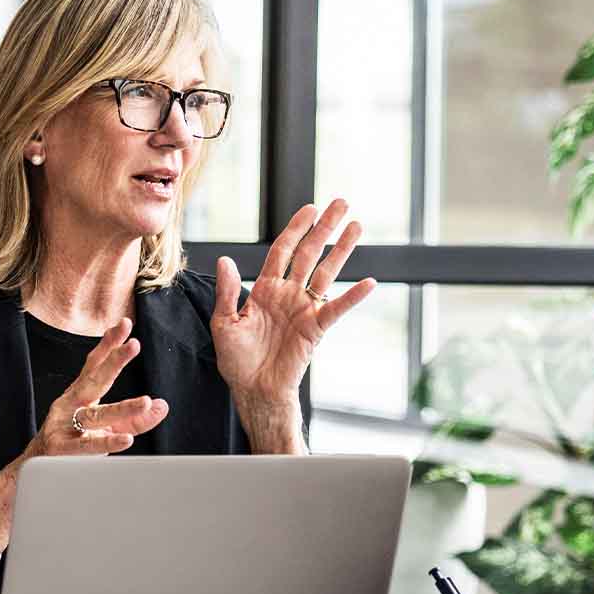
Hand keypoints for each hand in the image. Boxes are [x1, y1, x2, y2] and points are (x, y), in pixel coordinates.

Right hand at [0, 319, 167, 565]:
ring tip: (146, 401)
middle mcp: (68, 407)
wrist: (30, 476)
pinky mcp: (60, 451)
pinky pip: (87, 446)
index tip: (125, 325)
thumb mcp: (103, 428)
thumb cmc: (71, 447)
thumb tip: (162, 405)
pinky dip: (105, 443)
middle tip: (134, 345)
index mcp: (77, 397)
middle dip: (114, 362)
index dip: (108, 345)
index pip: (93, 366)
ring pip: (95, 415)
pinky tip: (125, 440)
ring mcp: (62, 428)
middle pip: (93, 380)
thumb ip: (133, 417)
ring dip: (121, 408)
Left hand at [210, 199, 376, 405]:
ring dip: (342, 250)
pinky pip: (337, 309)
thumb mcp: (224, 323)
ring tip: (357, 226)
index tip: (309, 208)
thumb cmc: (237, 360)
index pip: (282, 251)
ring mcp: (304, 309)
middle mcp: (288, 294)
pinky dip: (353, 297)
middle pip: (309, 253)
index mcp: (265, 289)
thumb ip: (227, 292)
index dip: (295, 229)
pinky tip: (369, 282)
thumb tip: (225, 260)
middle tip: (341, 203)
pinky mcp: (316, 328)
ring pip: (326, 273)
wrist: (253, 390)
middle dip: (324, 228)